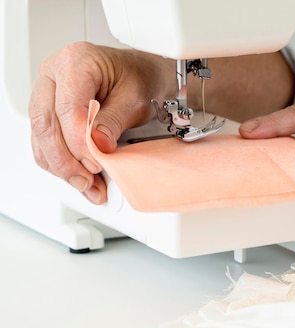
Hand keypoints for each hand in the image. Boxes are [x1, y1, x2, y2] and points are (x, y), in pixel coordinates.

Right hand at [28, 42, 169, 203]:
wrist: (142, 75)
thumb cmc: (139, 78)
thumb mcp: (135, 98)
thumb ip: (114, 121)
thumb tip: (98, 146)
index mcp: (75, 62)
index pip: (66, 108)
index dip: (78, 142)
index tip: (95, 163)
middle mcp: (53, 75)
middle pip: (45, 124)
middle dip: (66, 160)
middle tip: (88, 181)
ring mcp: (46, 93)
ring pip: (40, 136)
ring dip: (62, 167)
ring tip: (88, 185)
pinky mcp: (48, 111)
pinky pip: (44, 141)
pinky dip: (61, 163)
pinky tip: (80, 177)